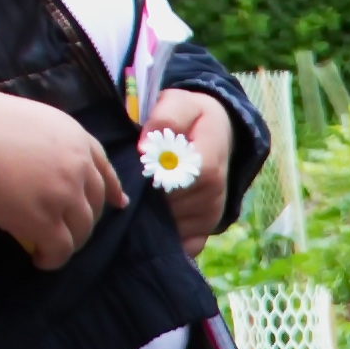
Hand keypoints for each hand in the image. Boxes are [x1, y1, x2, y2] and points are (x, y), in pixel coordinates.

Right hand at [0, 81, 123, 271]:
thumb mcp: (28, 121)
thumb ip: (46, 143)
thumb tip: (40, 165)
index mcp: (74, 137)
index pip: (103, 168)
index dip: (111, 189)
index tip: (118, 203)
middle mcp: (78, 166)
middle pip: (95, 204)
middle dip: (84, 221)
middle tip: (68, 232)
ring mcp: (65, 194)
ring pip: (82, 230)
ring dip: (69, 243)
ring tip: (50, 249)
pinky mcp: (45, 220)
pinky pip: (60, 250)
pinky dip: (52, 259)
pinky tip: (39, 260)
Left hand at [138, 87, 232, 250]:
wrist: (215, 132)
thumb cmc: (191, 118)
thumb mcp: (179, 103)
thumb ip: (165, 117)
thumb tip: (146, 146)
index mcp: (211, 158)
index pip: (189, 179)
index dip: (162, 179)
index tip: (143, 171)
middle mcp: (216, 191)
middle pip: (178, 206)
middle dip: (150, 200)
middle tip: (133, 188)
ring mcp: (212, 212)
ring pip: (177, 227)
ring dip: (153, 219)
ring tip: (140, 203)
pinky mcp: (206, 229)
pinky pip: (187, 245)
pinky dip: (168, 241)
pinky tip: (152, 226)